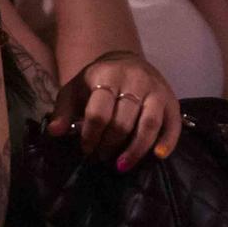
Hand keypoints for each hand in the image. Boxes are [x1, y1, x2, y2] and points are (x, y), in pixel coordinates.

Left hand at [46, 50, 181, 169]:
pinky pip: (172, 124)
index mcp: (106, 76)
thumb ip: (63, 111)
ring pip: (149, 124)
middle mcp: (134, 80)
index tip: (86, 150)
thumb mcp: (74, 90)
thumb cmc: (96, 81)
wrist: (126, 61)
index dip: (91, 135)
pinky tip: (157, 156)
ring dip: (135, 149)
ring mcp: (155, 90)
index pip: (99, 112)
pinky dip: (167, 142)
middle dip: (110, 144)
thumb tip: (55, 132)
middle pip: (123, 121)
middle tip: (101, 158)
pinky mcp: (171, 100)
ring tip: (121, 165)